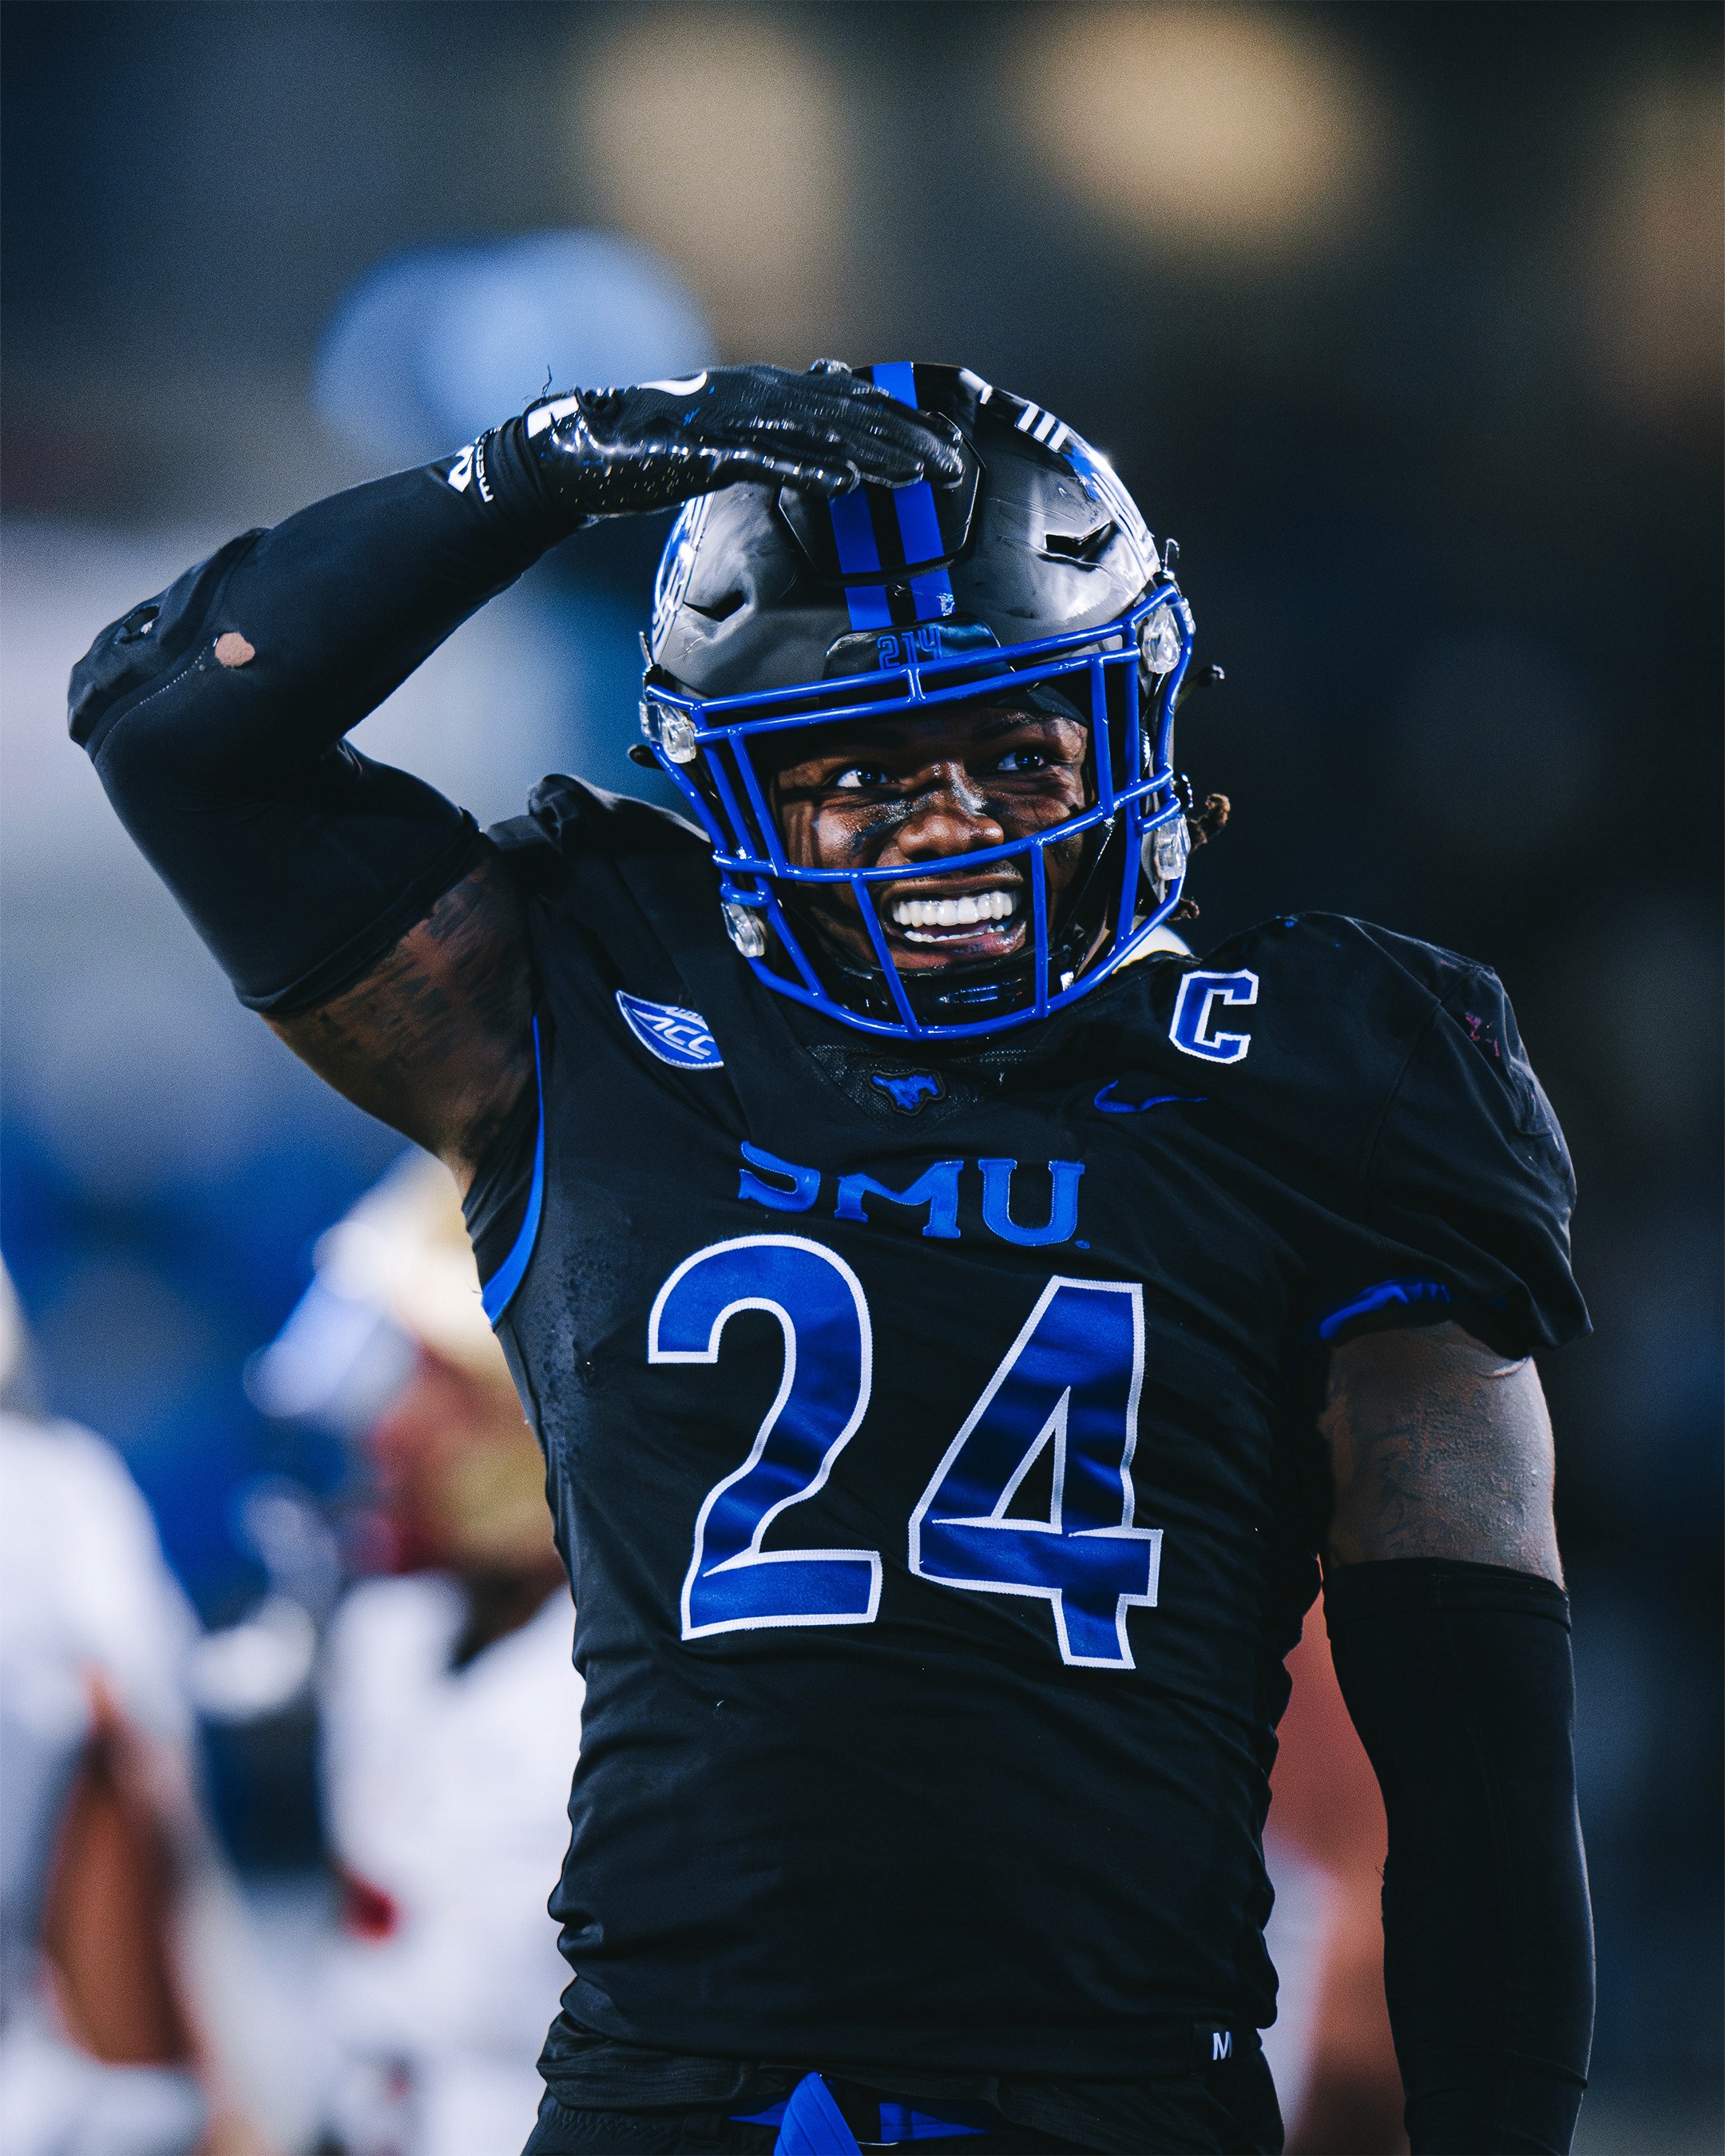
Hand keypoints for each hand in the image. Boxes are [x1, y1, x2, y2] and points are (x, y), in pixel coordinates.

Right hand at [525, 362, 961, 519]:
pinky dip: (813, 470)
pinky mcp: (709, 451)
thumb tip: (827, 438)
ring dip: (877, 455)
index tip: (950, 444)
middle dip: (908, 439)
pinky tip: (850, 483)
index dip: (905, 421)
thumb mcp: (731, 438)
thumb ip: (780, 435)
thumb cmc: (659, 452)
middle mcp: (761, 394)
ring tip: (921, 477)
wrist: (587, 450)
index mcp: (769, 390)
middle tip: (955, 464)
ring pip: (821, 435)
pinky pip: (770, 461)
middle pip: (851, 415)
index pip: (853, 403)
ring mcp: (736, 420)